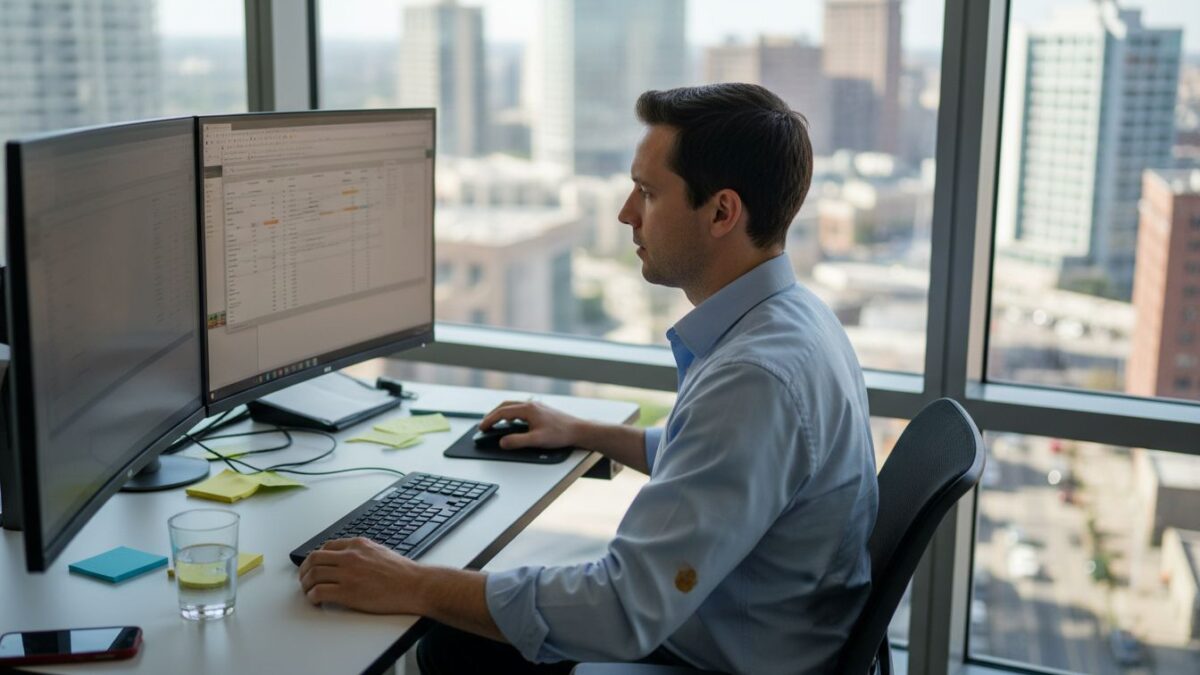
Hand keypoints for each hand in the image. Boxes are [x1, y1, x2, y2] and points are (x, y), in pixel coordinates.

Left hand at [298, 537, 426, 613]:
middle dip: (305, 570)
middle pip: (314, 559)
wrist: (414, 585)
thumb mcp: (380, 551)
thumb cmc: (402, 572)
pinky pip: (319, 592)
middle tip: (304, 579)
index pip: (326, 547)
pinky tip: (317, 600)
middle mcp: (349, 556)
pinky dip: (313, 597)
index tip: (314, 566)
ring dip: (306, 584)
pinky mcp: (347, 592)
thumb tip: (349, 559)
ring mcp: (347, 574)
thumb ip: (362, 553)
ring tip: (309, 592)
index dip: (316, 558)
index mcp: (357, 545)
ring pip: (313, 575)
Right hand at [479, 400, 584, 449]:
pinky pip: (521, 409)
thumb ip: (517, 441)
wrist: (579, 430)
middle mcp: (531, 404)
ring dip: (502, 413)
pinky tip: (514, 423)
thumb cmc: (560, 434)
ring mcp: (537, 406)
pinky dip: (512, 414)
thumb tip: (502, 442)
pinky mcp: (542, 410)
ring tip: (495, 423)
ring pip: (513, 406)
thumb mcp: (537, 440)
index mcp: (528, 409)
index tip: (481, 427)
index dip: (490, 420)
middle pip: (506, 406)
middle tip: (484, 425)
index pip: (502, 412)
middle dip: (493, 415)